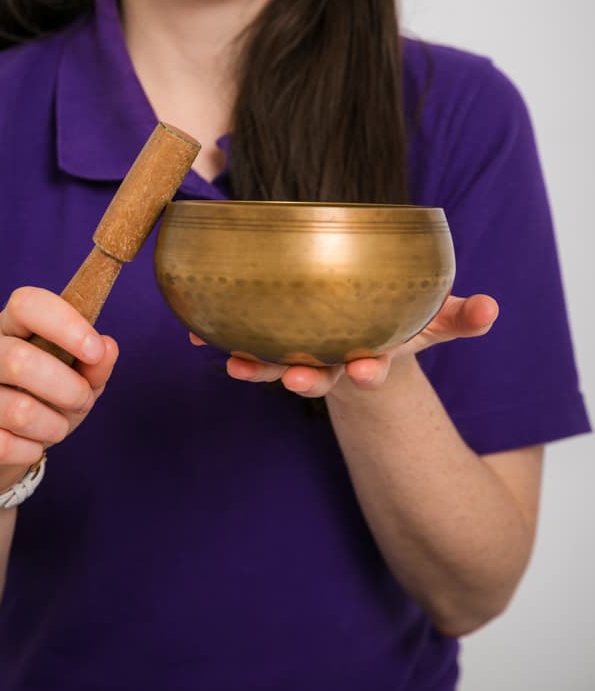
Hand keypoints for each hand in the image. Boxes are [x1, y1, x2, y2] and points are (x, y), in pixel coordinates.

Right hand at [0, 287, 117, 499]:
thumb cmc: (41, 403)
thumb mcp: (76, 381)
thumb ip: (95, 364)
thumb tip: (108, 347)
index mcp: (9, 328)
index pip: (26, 304)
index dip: (64, 324)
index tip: (95, 350)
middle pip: (17, 359)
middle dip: (66, 387)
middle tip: (83, 401)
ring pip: (15, 410)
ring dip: (52, 425)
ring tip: (58, 428)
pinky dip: (29, 450)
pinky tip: (31, 448)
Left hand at [190, 294, 497, 398]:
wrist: (357, 345)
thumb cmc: (397, 328)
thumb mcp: (432, 323)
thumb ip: (461, 318)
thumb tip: (493, 309)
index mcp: (371, 357)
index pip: (372, 368)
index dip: (369, 372)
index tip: (366, 372)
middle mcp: (333, 364)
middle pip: (320, 375)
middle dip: (308, 378)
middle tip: (297, 381)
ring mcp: (301, 358)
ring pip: (277, 366)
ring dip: (256, 367)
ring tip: (234, 365)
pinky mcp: (272, 346)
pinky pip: (247, 345)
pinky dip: (222, 341)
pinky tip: (196, 335)